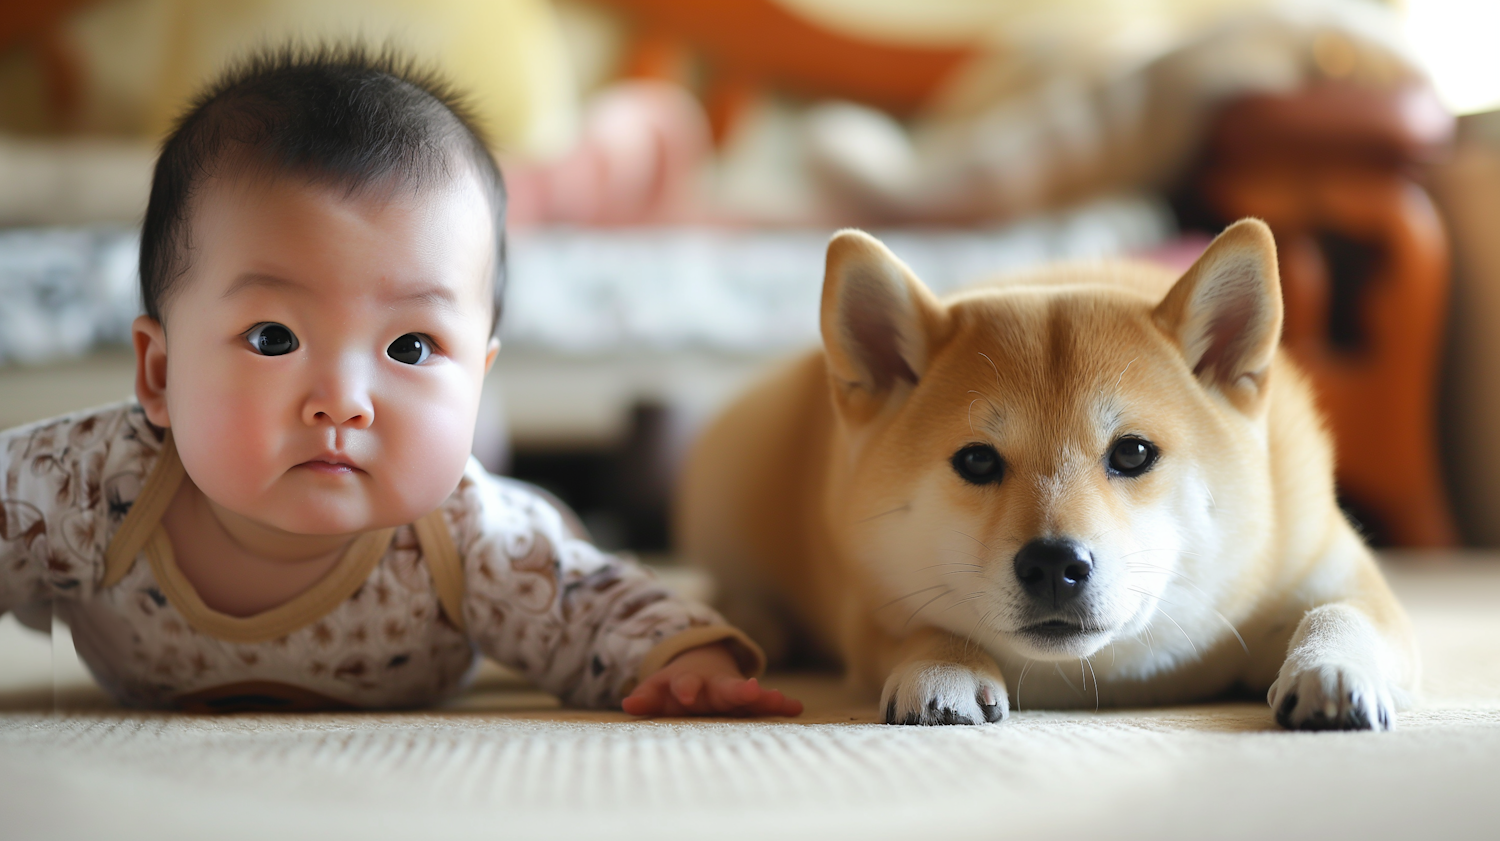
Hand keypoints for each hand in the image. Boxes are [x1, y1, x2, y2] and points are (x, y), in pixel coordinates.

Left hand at [621, 643, 803, 717]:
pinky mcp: (749, 700)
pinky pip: (765, 703)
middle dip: (737, 692)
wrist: (702, 664)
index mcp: (689, 683)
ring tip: (779, 701)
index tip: (687, 694)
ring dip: (762, 698)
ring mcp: (733, 692)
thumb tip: (629, 703)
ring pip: (749, 694)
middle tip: (751, 691)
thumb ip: (648, 696)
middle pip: (725, 688)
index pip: (685, 684)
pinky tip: (797, 708)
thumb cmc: (677, 686)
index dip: (685, 689)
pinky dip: (780, 704)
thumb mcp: (659, 688)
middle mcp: (714, 686)